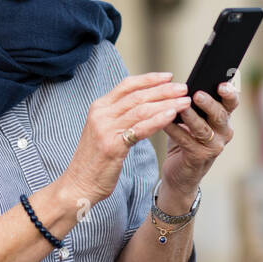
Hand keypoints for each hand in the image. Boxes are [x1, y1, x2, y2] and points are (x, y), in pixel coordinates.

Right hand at [57, 73, 190, 207]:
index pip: (127, 85)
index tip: (168, 76)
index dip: (149, 79)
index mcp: (99, 107)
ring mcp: (105, 129)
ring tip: (184, 102)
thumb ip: (120, 117)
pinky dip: (158, 120)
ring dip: (166, 104)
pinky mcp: (112, 146)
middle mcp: (101, 114)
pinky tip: (172, 116)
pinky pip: (140, 129)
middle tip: (183, 87)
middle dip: (163, 90)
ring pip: (142, 109)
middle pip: (137, 95)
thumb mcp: (104, 131)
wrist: (78, 185)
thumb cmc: (95, 161)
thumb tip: (145, 105)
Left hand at [161, 82, 237, 194]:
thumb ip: (191, 103)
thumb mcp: (192, 119)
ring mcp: (213, 147)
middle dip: (209, 104)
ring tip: (181, 107)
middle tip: (197, 94)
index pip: (231, 102)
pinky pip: (185, 141)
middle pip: (220, 115)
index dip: (229, 93)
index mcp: (224, 118)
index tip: (222, 84)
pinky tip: (165, 122)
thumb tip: (181, 85)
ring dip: (191, 117)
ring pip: (203, 129)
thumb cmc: (186, 138)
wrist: (180, 173)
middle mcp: (224, 132)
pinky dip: (174, 130)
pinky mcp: (199, 158)